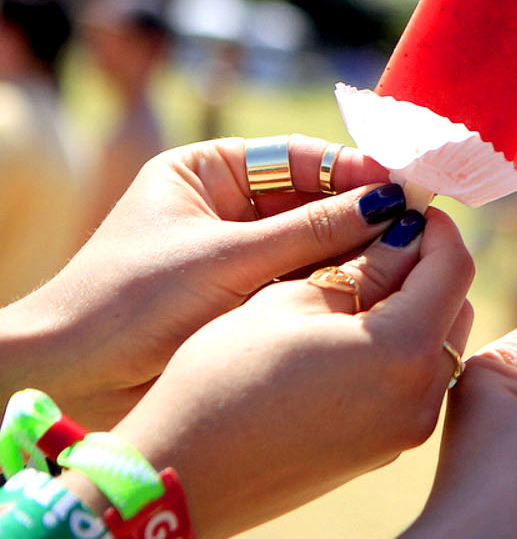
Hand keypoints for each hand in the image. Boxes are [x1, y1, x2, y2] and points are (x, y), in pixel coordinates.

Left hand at [0, 135, 397, 425]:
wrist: (74, 381)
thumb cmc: (131, 303)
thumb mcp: (229, 258)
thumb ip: (316, 230)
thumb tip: (393, 203)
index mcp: (207, 173)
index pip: (299, 158)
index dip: (354, 170)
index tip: (404, 187)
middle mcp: (228, 209)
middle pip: (316, 200)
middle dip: (363, 215)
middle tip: (420, 226)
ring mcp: (241, 257)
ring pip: (317, 246)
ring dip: (356, 254)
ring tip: (408, 261)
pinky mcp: (249, 303)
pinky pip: (307, 285)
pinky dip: (338, 289)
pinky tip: (378, 294)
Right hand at [108, 206, 473, 538]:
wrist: (182, 478)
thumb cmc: (223, 379)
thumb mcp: (292, 301)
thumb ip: (365, 266)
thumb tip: (407, 234)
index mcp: (404, 351)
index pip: (453, 268)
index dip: (435, 228)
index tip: (407, 209)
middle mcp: (422, 397)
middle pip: (456, 309)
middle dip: (430, 268)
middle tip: (384, 242)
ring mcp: (406, 430)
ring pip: (439, 348)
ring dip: (418, 310)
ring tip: (363, 286)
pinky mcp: (384, 450)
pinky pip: (415, 384)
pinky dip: (400, 350)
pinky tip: (352, 335)